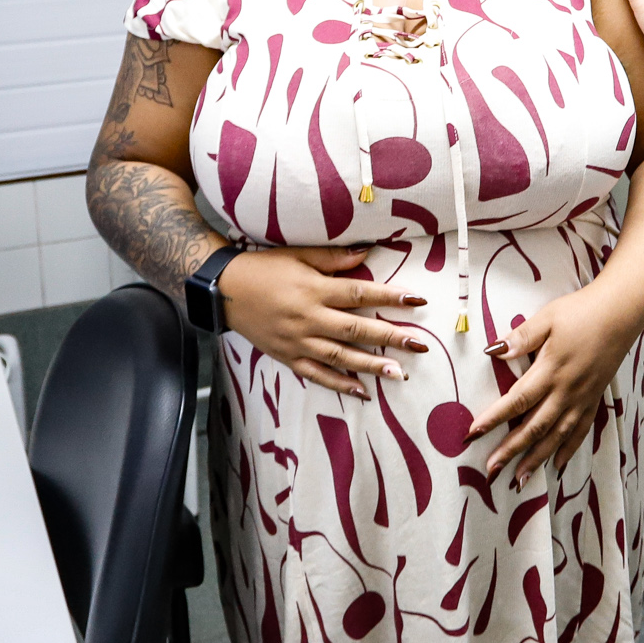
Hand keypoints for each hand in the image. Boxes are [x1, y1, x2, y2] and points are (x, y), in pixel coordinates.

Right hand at [218, 246, 428, 399]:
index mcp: (313, 290)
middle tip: (418, 344)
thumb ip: (333, 259)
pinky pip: (317, 375)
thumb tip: (367, 253)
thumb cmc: (264, 268)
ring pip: (340, 357)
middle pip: (355, 330)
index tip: (416, 299)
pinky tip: (362, 390)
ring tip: (398, 373)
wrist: (225, 290)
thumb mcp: (297, 256)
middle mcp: (308, 319)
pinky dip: (340, 384)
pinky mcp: (288, 357)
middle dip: (389, 337)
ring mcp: (298, 342)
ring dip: (371, 365)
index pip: (358, 294)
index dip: (389, 297)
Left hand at [466, 289, 637, 486]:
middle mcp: (566, 391)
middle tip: (491, 470)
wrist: (621, 313)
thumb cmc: (581, 312)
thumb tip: (493, 351)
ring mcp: (582, 398)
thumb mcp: (547, 318)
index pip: (517, 400)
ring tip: (519, 479)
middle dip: (511, 450)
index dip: (494, 418)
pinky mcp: (594, 399)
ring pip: (556, 436)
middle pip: (534, 427)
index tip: (474, 433)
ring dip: (536, 459)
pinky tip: (557, 464)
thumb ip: (520, 338)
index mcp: (550, 370)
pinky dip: (568, 449)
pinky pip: (580, 431)